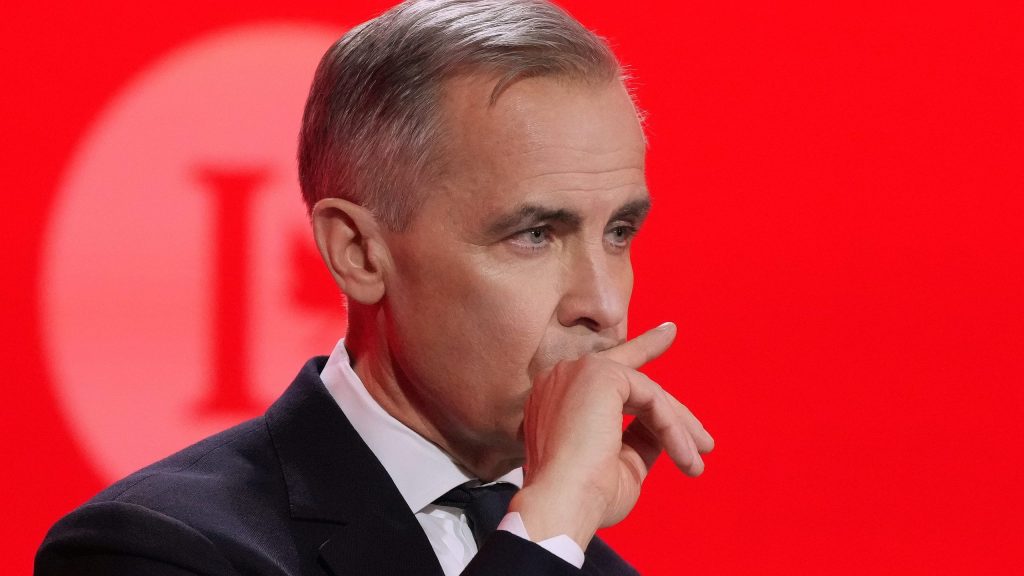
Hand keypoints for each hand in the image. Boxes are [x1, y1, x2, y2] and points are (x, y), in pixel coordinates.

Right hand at [507, 322, 713, 547]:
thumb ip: (637, 439)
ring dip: (677, 427)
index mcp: (557, 397)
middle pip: (632, 381)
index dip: (642, 350)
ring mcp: (578, 371)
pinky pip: (651, 397)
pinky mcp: (600, 375)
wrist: (562, 505)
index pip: (607, 370)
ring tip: (697, 460)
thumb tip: (663, 432)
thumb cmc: (584, 497)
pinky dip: (672, 427)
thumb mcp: (618, 463)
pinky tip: (685, 455)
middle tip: (706, 442)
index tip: (669, 333)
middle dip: (673, 412)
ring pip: (645, 390)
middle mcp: (562, 377)